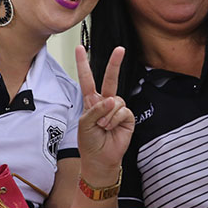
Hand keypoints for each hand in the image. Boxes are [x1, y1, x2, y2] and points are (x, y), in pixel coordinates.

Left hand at [74, 45, 134, 174]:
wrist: (100, 159)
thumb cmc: (89, 142)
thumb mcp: (84, 124)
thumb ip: (95, 109)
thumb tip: (111, 100)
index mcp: (91, 101)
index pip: (87, 79)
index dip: (83, 64)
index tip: (80, 48)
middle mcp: (105, 102)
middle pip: (110, 79)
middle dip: (115, 64)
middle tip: (120, 49)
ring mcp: (117, 109)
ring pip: (115, 100)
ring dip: (106, 115)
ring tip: (103, 127)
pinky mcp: (127, 117)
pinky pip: (122, 111)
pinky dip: (114, 120)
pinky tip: (111, 129)